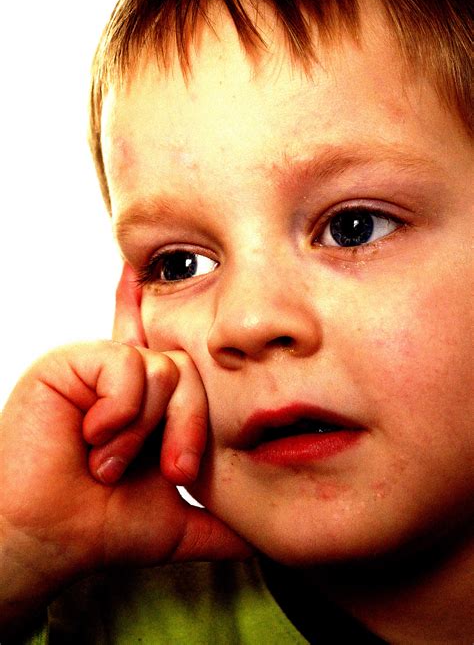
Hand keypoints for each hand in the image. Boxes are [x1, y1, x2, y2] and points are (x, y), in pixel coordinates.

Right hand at [0, 264, 250, 632]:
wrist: (46, 540)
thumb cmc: (97, 528)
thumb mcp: (175, 526)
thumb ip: (219, 527)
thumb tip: (261, 541)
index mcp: (148, 408)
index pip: (171, 359)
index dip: (173, 322)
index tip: (161, 286)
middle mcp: (127, 383)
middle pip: (189, 371)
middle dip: (188, 430)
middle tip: (169, 471)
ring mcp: (102, 370)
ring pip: (164, 370)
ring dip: (141, 431)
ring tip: (107, 461)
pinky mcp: (75, 363)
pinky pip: (129, 367)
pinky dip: (120, 410)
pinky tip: (91, 434)